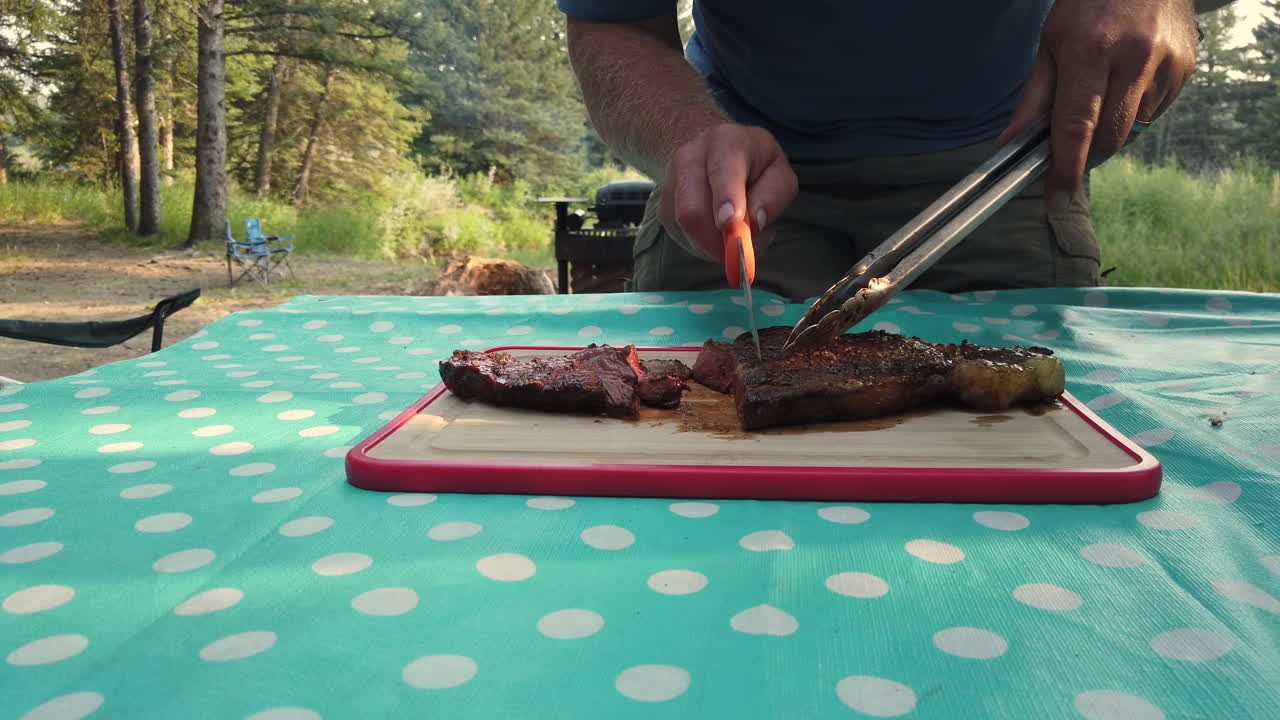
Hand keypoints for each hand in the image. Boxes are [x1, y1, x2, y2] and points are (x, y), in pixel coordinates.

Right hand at [657, 122, 797, 262]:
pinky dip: (704, 246)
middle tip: (741, 252)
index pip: (722, 171)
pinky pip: (682, 238)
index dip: (725, 199)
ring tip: (736, 233)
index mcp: (726, 142)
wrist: (716, 154)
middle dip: (717, 241)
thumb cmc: (755, 166)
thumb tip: (753, 223)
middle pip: (692, 210)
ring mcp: (671, 182)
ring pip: (685, 229)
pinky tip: (719, 232)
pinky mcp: (663, 208)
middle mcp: (690, 158)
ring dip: (714, 245)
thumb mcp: (779, 173)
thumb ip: (773, 196)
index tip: (730, 224)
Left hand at [998, 0, 1198, 209]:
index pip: (1076, 125)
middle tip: (1069, 151)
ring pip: (1133, 129)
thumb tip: (1012, 144)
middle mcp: (1135, 56)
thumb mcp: (1052, 42)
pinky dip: (1133, 113)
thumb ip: (1035, 97)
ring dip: (1110, 130)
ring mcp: (1167, 62)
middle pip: (1109, 136)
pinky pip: (1154, 113)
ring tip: (1101, 95)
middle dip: (1087, 154)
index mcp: (1092, 48)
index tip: (1057, 198)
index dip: (1065, 167)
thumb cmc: (1089, 4)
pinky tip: (1125, 84)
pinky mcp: (1186, 67)